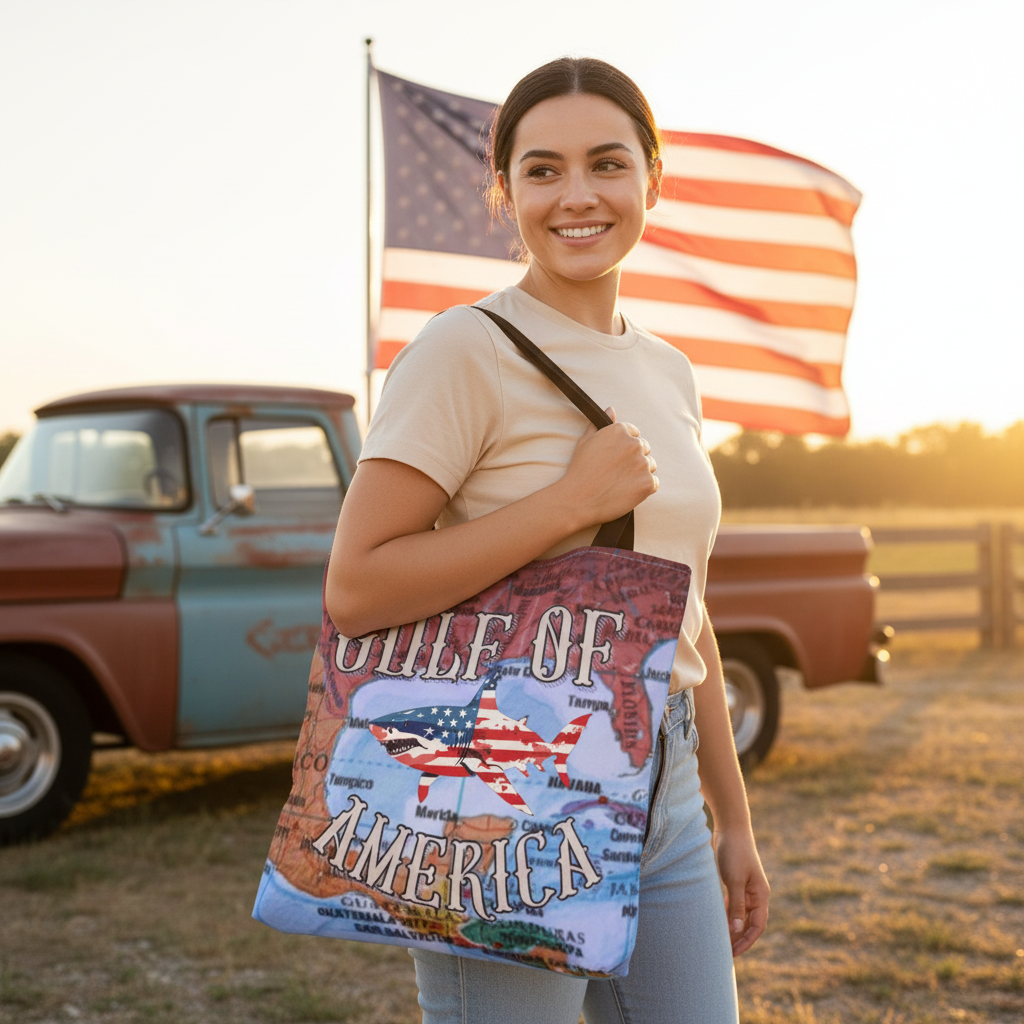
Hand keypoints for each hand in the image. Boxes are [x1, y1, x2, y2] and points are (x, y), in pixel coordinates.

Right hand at [561, 408, 657, 525]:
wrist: (578, 500)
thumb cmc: (579, 471)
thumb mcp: (585, 442)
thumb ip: (600, 424)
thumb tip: (611, 409)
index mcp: (619, 431)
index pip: (635, 434)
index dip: (625, 448)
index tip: (616, 459)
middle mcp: (634, 444)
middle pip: (644, 449)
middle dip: (633, 459)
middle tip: (616, 473)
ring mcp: (643, 464)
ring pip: (650, 465)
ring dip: (640, 473)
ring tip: (620, 483)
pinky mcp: (648, 483)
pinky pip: (655, 483)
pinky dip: (645, 488)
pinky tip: (628, 492)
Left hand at [712, 828, 769, 955]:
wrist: (730, 828)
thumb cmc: (734, 852)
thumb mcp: (734, 880)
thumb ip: (736, 905)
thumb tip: (736, 930)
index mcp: (760, 895)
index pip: (757, 926)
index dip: (747, 941)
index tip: (734, 953)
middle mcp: (755, 894)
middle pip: (749, 923)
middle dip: (738, 938)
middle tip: (724, 951)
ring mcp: (745, 888)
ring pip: (740, 914)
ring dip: (731, 926)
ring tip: (719, 939)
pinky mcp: (735, 881)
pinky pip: (732, 903)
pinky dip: (726, 913)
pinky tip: (717, 920)